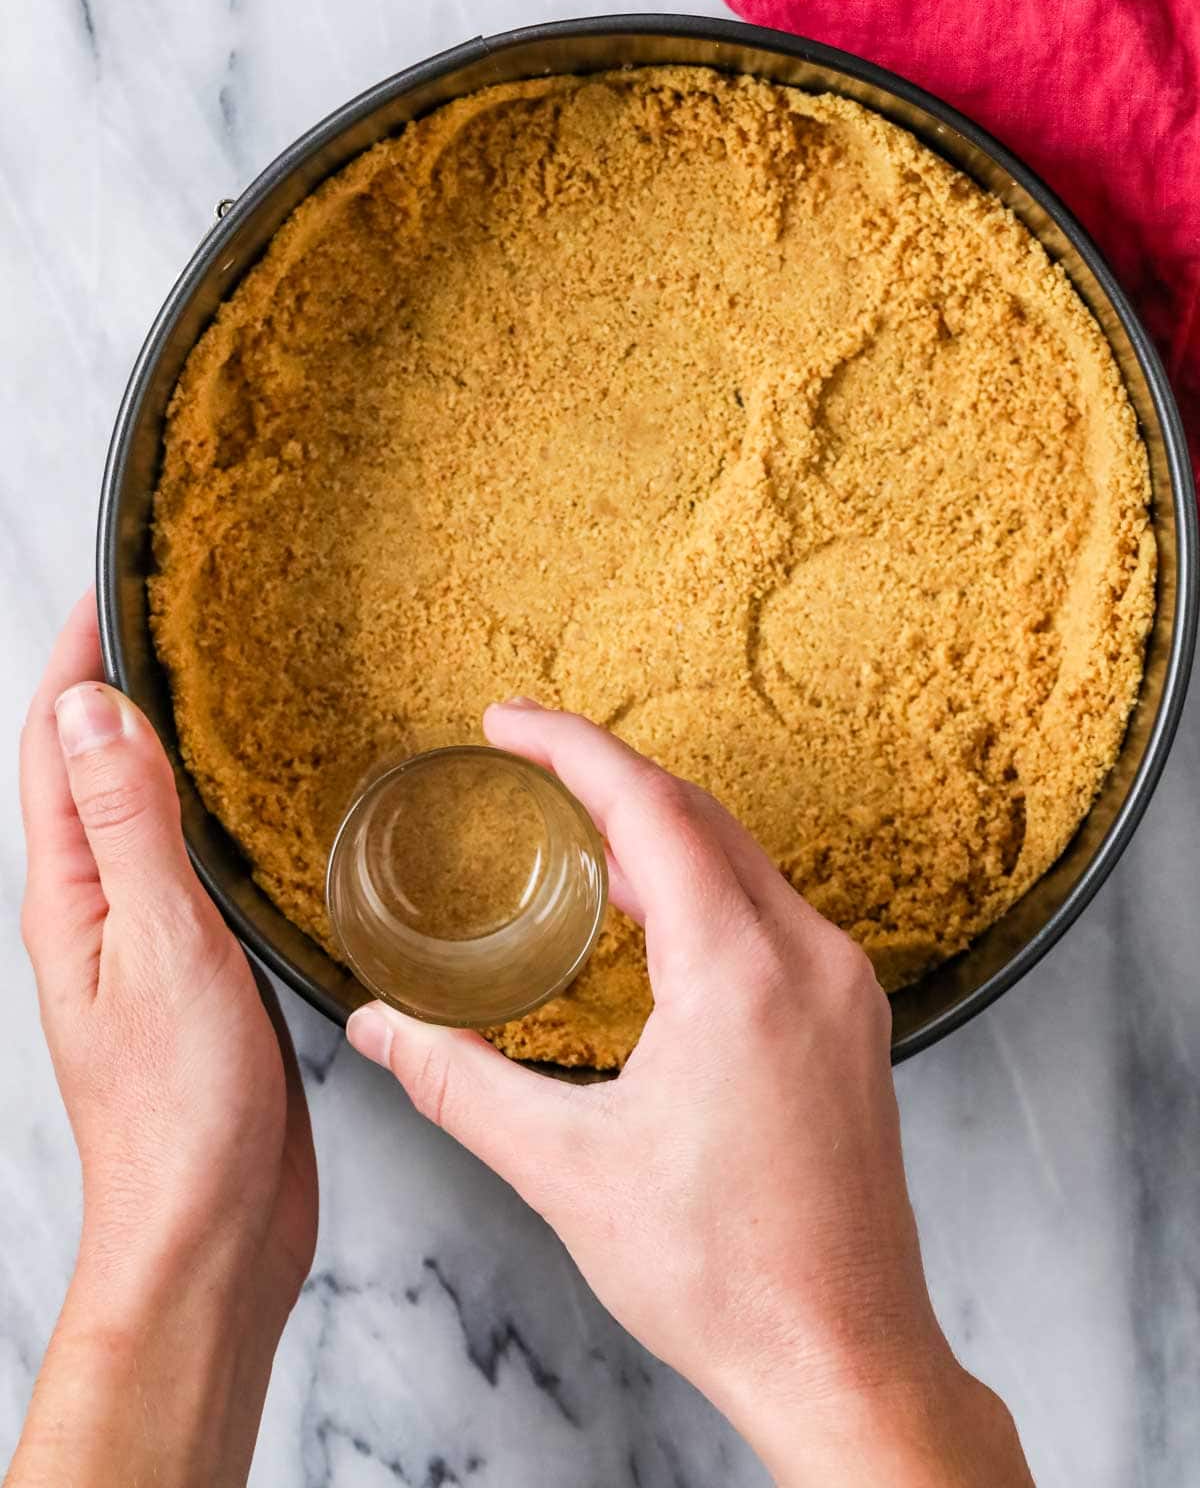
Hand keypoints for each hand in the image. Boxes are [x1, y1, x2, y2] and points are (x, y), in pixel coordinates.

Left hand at [12, 592, 316, 1486]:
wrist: (208, 1232)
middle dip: (107, 684)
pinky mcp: (189, 969)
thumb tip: (101, 710)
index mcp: (68, 897)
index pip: (56, 746)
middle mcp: (91, 910)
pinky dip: (198, 807)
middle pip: (83, 769)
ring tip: (203, 682)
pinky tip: (245, 802)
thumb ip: (132, 829)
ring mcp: (138, 941)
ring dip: (153, 741)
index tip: (109, 587)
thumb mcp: (161, 948)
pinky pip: (180, 862)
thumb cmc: (180, 1111)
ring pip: (133, 812)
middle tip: (159, 614)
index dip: (75, 661)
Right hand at [347, 702, 1032, 1486]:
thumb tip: (378, 1029)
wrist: (842, 1354)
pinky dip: (704, 884)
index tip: (507, 721)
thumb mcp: (566, 1170)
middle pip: (701, 817)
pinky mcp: (852, 1022)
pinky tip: (655, 916)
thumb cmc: (721, 1273)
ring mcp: (844, 988)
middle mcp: (810, 958)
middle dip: (606, 776)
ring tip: (573, 831)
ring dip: (658, 831)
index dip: (572, 749)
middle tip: (523, 761)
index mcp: (742, 973)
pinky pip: (772, 910)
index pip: (652, 809)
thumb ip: (458, 1084)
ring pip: (743, 861)